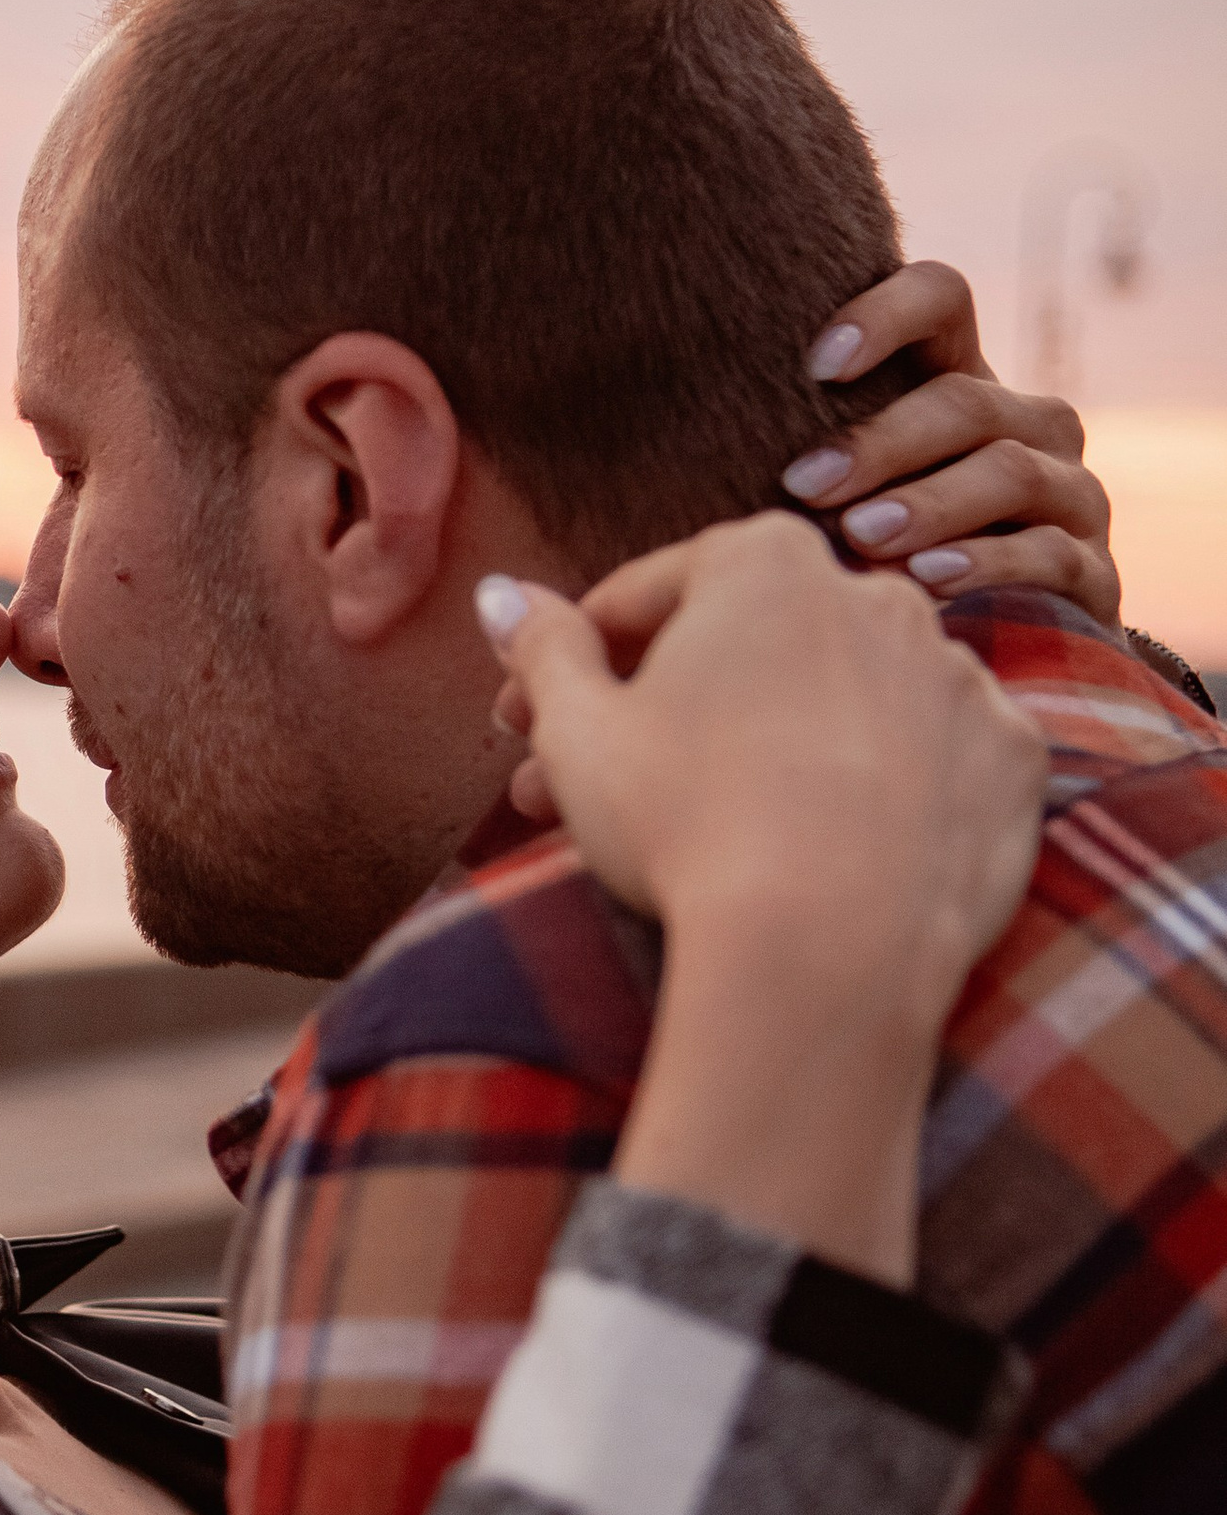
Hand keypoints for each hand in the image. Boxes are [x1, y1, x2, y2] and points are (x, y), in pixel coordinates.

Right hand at [481, 512, 1045, 1038]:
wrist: (831, 954)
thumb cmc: (687, 827)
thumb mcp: (578, 733)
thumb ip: (543, 648)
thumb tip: (501, 596)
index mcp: (764, 561)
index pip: (644, 596)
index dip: (571, 666)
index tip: (525, 727)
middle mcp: (877, 592)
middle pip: (745, 648)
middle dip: (664, 714)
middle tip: (586, 794)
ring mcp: (958, 674)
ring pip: (839, 701)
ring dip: (769, 748)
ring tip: (701, 834)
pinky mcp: (1012, 759)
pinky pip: (926, 762)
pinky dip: (876, 794)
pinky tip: (821, 850)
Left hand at [784, 259, 1118, 621]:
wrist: (977, 654)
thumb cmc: (863, 562)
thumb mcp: (824, 499)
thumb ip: (776, 458)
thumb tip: (632, 434)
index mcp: (959, 380)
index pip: (943, 296)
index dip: (886, 312)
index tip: (814, 363)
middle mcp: (1028, 423)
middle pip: (965, 398)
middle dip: (880, 440)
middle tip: (803, 483)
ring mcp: (1070, 494)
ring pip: (1010, 469)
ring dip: (928, 500)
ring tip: (860, 536)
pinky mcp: (1092, 572)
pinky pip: (1049, 552)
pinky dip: (984, 563)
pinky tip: (922, 580)